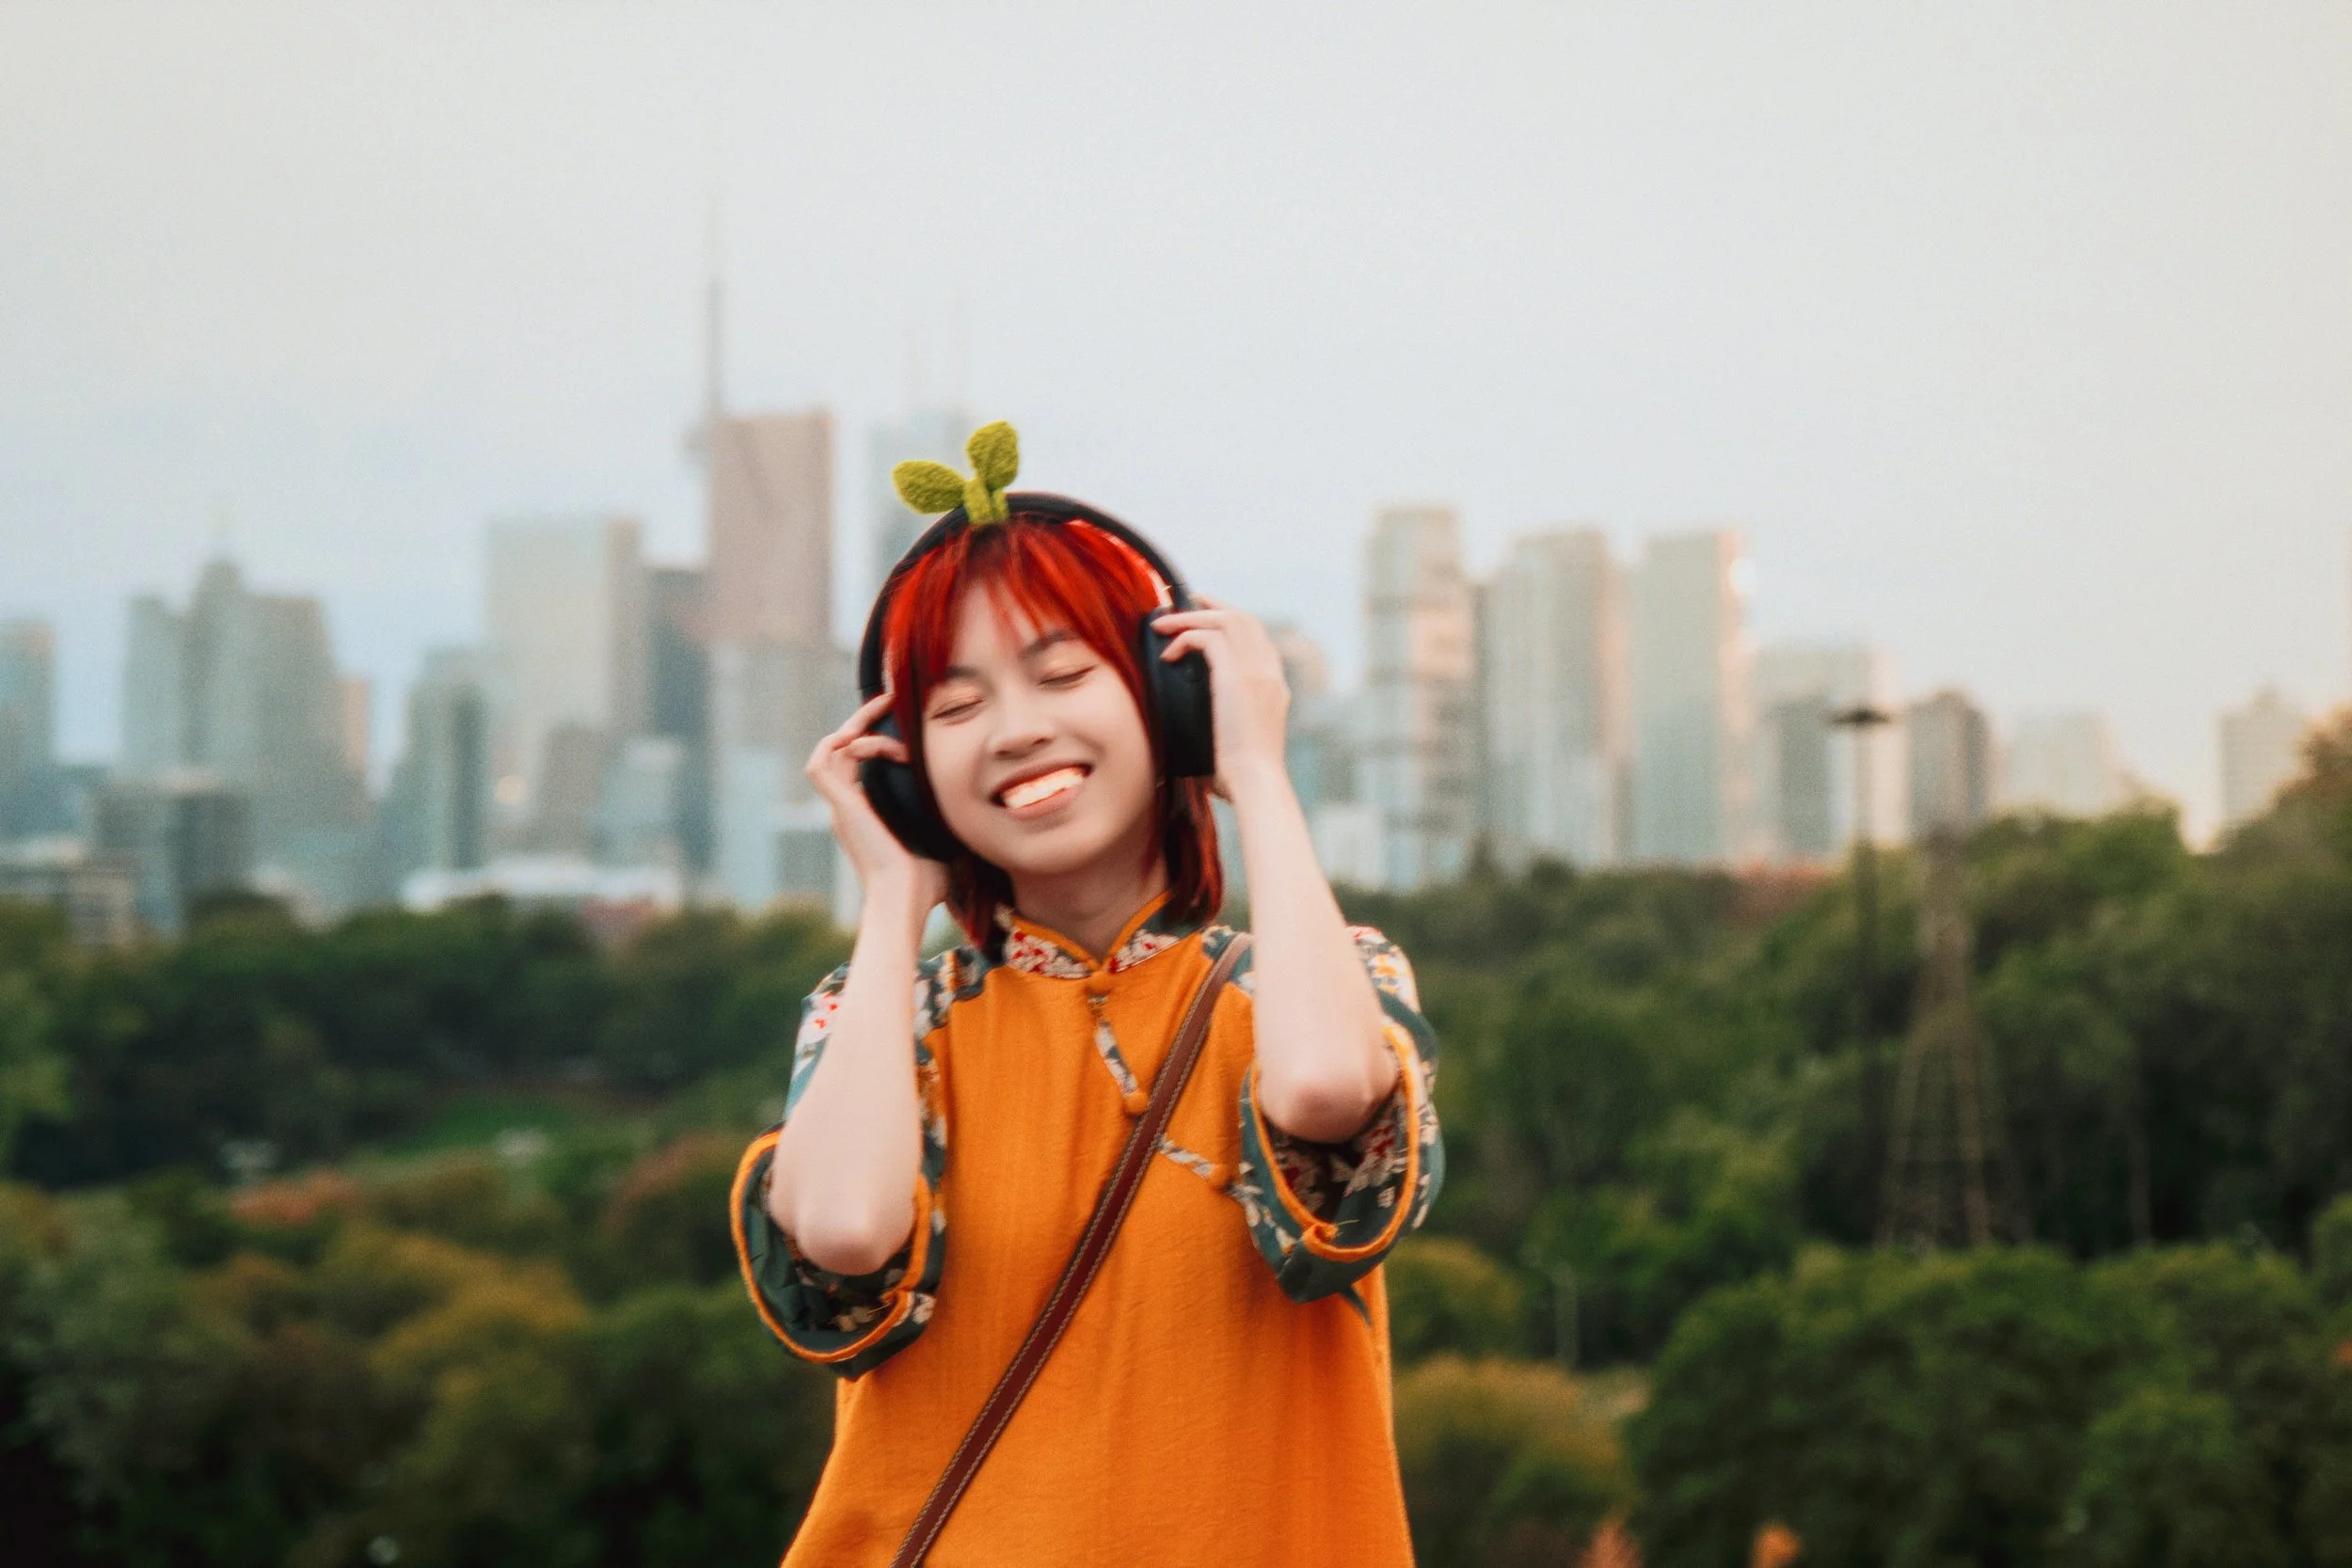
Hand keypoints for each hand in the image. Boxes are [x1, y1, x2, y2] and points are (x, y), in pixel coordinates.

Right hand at [805, 693, 948, 922]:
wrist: (905, 900)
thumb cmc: (927, 884)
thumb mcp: (942, 838)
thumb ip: (950, 818)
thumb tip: (983, 805)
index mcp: (869, 813)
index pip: (863, 763)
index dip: (877, 737)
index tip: (904, 721)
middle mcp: (849, 807)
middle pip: (844, 749)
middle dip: (864, 721)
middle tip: (889, 700)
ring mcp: (841, 807)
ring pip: (833, 750)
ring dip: (858, 729)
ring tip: (884, 715)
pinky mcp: (840, 807)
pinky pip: (822, 764)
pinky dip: (839, 744)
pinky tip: (868, 739)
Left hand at [1152, 598, 1291, 802]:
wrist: (1256, 781)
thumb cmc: (1244, 776)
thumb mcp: (1240, 743)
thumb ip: (1229, 727)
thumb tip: (1207, 739)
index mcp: (1274, 686)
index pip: (1257, 638)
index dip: (1232, 623)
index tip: (1209, 619)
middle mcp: (1269, 671)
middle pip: (1243, 619)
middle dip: (1213, 606)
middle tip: (1187, 600)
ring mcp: (1255, 670)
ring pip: (1224, 620)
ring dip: (1191, 617)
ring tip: (1164, 623)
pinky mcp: (1235, 675)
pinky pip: (1206, 638)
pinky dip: (1184, 639)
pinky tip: (1168, 655)